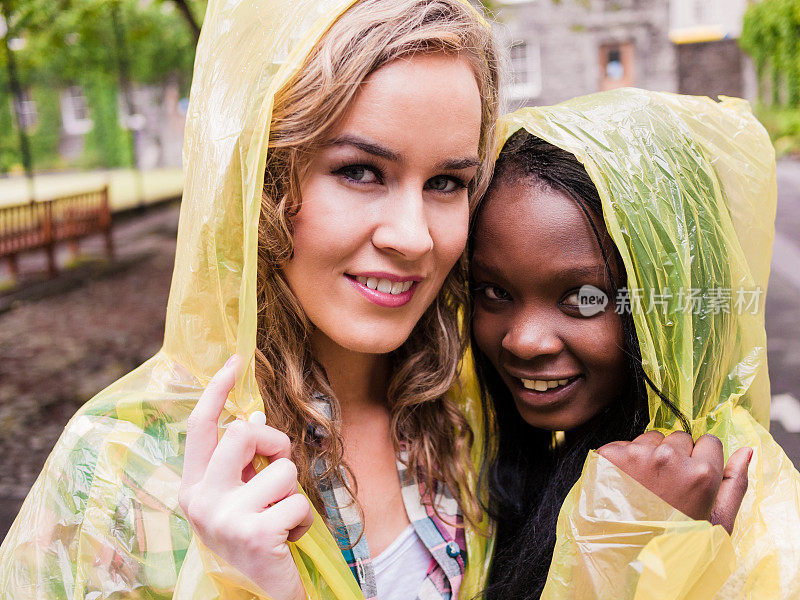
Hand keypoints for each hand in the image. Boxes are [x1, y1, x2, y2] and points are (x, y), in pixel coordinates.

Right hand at [178, 356, 312, 599]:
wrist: (255, 595)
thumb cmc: (251, 540)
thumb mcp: (238, 498)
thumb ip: (241, 463)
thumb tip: (255, 417)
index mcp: (193, 487)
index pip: (201, 427)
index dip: (217, 390)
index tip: (235, 361)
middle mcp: (201, 500)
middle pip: (243, 432)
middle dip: (274, 442)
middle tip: (278, 468)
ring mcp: (225, 517)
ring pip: (280, 468)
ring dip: (291, 492)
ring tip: (279, 519)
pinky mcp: (256, 533)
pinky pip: (298, 501)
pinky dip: (302, 520)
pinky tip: (287, 540)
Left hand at [597, 431, 751, 533]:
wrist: (627, 557)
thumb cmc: (675, 542)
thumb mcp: (716, 521)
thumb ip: (735, 483)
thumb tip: (746, 450)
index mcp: (701, 473)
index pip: (709, 441)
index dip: (702, 459)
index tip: (692, 477)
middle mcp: (669, 458)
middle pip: (678, 438)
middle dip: (675, 456)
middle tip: (666, 487)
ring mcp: (636, 455)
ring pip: (650, 439)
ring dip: (649, 455)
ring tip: (644, 488)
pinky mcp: (610, 456)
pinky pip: (623, 445)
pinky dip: (624, 460)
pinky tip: (625, 484)